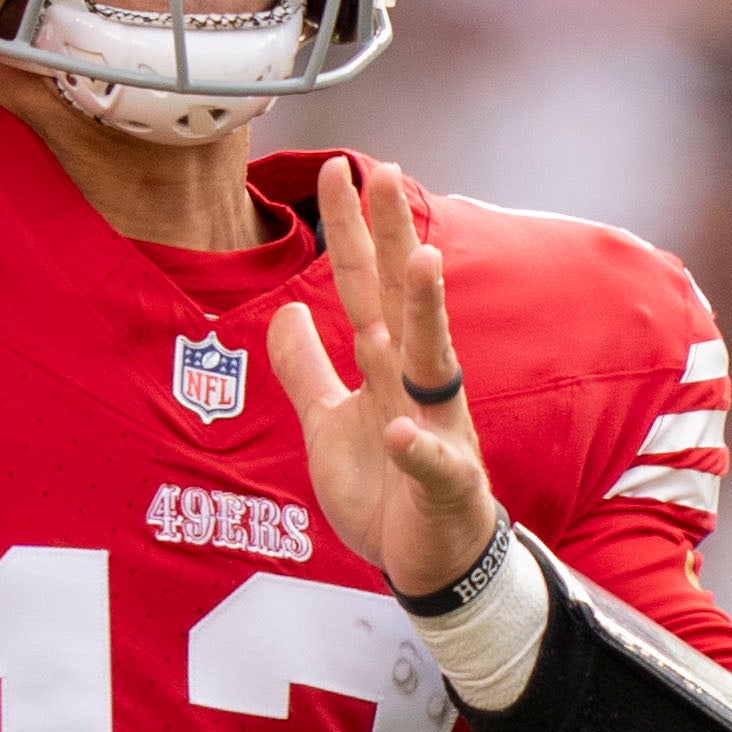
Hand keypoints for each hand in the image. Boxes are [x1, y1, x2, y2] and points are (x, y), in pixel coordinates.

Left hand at [267, 158, 502, 599]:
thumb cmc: (385, 487)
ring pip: (434, 362)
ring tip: (423, 260)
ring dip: (428, 312)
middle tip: (386, 171)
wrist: (431, 562)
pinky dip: (416, 449)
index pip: (366, 284)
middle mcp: (417, 383)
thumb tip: (286, 310)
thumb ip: (307, 368)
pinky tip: (399, 431)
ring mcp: (437, 428)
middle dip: (394, 237)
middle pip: (401, 299)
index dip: (351, 230)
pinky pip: (432, 463)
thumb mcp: (329, 422)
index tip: (341, 169)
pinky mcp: (446, 484)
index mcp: (388, 363)